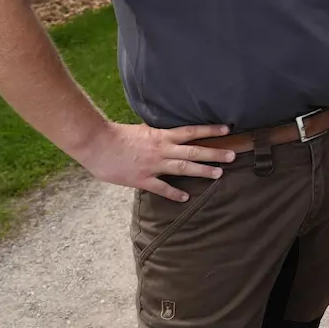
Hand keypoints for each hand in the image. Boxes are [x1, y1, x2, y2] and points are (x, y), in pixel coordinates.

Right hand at [76, 121, 235, 201]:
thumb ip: (156, 135)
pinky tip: (186, 197)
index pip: (191, 131)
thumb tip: (167, 135)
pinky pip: (162, 188)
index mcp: (161, 135)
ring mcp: (153, 165)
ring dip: (202, 171)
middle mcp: (162, 149)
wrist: (96, 143)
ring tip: (219, 174)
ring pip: (183, 168)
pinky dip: (174, 193)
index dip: (209, 130)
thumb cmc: (116, 136)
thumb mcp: (141, 131)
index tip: (226, 130)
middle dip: (214, 153)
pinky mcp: (142, 179)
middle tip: (232, 156)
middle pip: (193, 151)